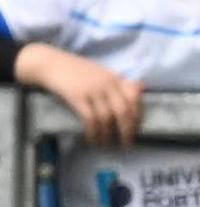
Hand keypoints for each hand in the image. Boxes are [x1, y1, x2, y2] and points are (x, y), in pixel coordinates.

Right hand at [16, 44, 143, 145]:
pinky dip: (93, 131)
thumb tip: (139, 91)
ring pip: (107, 117)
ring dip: (108, 134)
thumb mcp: (101, 72)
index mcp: (115, 77)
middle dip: (127, 129)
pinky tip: (93, 138)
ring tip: (107, 143)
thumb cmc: (76, 69)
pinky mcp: (77, 97)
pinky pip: (90, 118)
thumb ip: (117, 83)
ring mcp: (93, 90)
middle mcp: (107, 83)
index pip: (135, 97)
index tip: (138, 127)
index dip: (138, 114)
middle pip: (124, 110)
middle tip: (126, 142)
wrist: (51, 63)